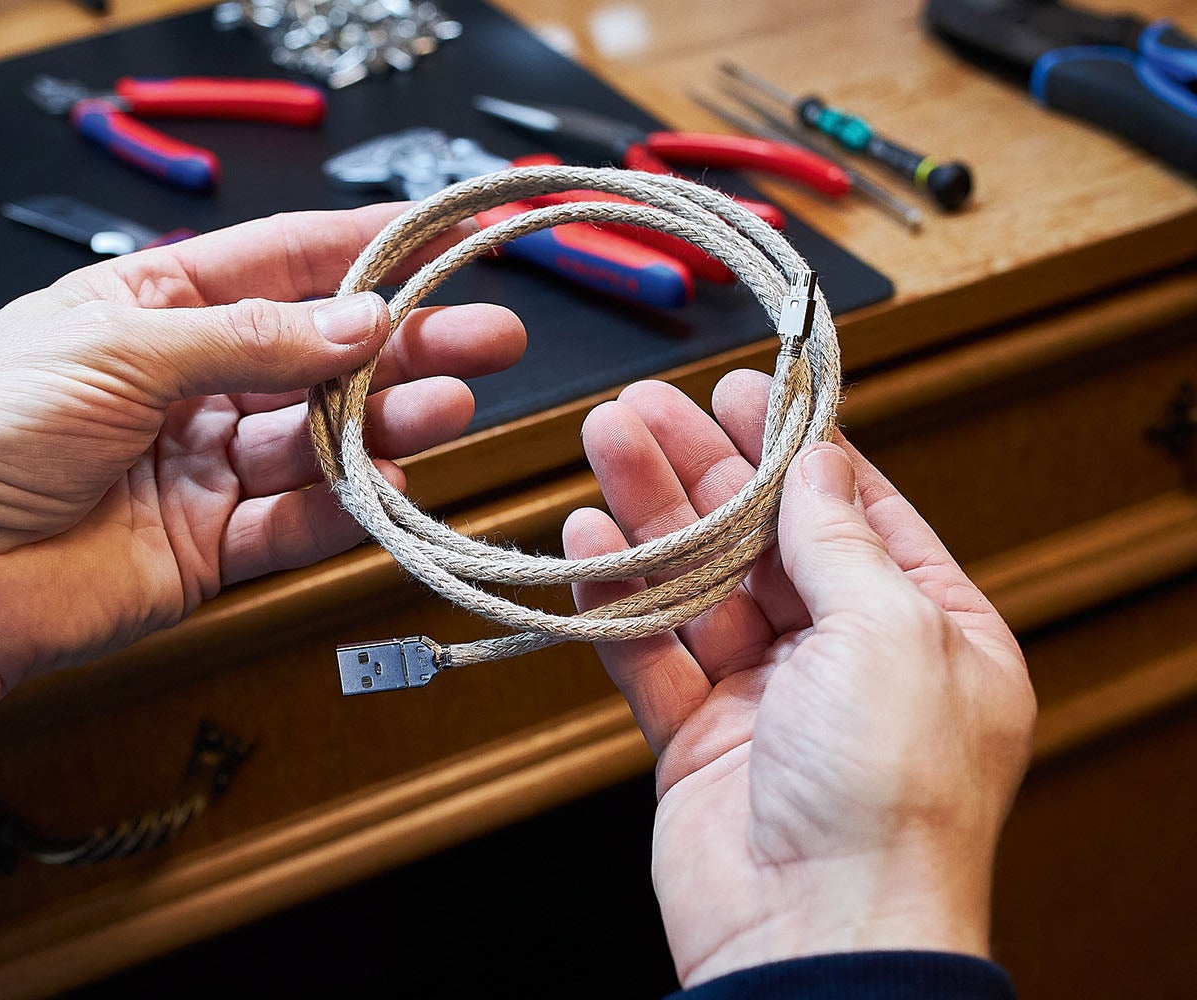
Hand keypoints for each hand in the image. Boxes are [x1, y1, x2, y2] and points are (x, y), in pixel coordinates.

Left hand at [0, 204, 524, 693]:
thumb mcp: (117, 346)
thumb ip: (249, 338)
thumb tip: (358, 319)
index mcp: (148, 307)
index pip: (276, 264)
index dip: (364, 252)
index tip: (444, 240)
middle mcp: (180, 383)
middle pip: (314, 356)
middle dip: (401, 344)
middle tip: (485, 336)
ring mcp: (194, 468)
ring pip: (314, 440)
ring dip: (385, 422)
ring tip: (450, 404)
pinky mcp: (202, 549)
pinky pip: (291, 523)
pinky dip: (345, 507)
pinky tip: (393, 482)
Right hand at [562, 372, 1035, 985]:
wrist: (817, 931)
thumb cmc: (890, 799)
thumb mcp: (892, 634)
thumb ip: (838, 540)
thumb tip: (816, 463)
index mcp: (932, 635)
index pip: (858, 514)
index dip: (796, 447)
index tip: (743, 389)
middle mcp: (850, 663)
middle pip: (763, 540)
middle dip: (703, 469)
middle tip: (644, 407)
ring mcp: (768, 701)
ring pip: (697, 585)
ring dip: (649, 515)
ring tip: (603, 444)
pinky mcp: (696, 739)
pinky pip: (649, 651)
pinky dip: (615, 597)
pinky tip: (585, 540)